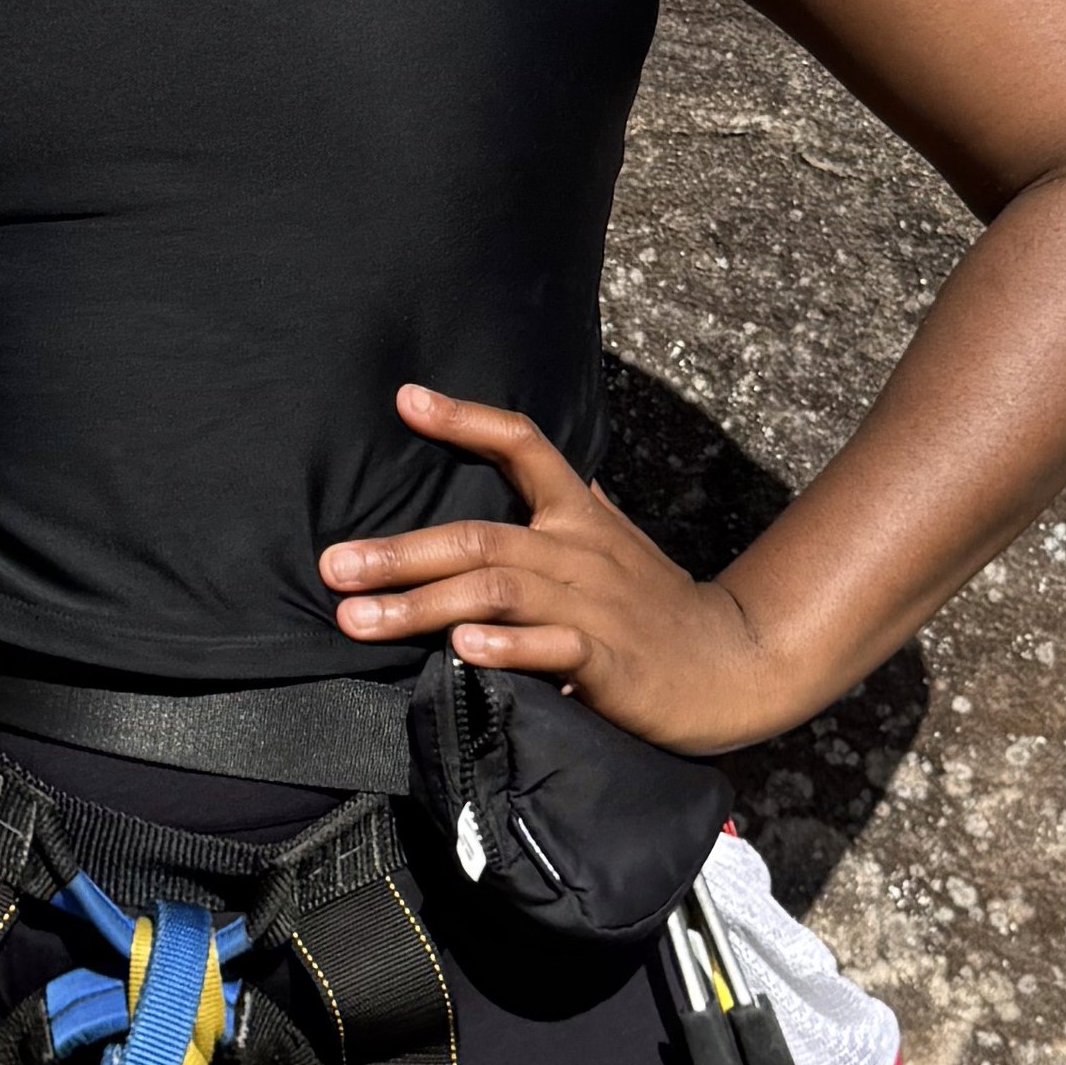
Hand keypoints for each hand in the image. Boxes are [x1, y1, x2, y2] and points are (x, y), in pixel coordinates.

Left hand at [319, 385, 791, 756]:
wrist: (733, 664)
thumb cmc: (653, 606)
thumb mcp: (608, 540)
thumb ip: (557, 508)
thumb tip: (498, 473)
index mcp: (577, 514)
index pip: (523, 444)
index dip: (464, 418)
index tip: (405, 400)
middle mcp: (579, 550)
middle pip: (480, 537)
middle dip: (398, 553)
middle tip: (333, 566)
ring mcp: (594, 605)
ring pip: (497, 592)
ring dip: (421, 604)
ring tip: (359, 618)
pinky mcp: (609, 662)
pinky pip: (553, 649)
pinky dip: (506, 649)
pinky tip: (461, 651)